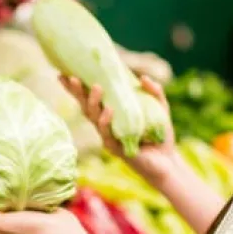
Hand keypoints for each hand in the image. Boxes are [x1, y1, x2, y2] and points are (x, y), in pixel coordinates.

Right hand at [59, 74, 180, 185]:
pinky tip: (109, 110)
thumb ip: (154, 91)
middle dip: (77, 92)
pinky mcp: (115, 148)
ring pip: (94, 119)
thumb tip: (142, 77)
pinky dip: (106, 121)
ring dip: (93, 102)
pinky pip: (106, 134)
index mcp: (111, 113)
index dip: (76, 88)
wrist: (168, 161)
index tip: (64, 73)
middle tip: (72, 77)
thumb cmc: (161, 135)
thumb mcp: (160, 108)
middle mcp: (105, 125)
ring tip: (97, 87)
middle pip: (86, 106)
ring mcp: (108, 137)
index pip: (90, 98)